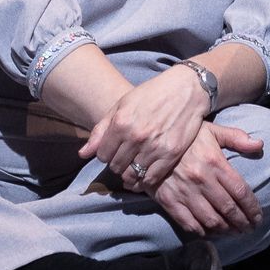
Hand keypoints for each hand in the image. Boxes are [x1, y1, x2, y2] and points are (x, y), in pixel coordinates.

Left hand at [77, 65, 207, 192]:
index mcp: (121, 122)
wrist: (187, 89)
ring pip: (132, 175)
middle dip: (118, 164)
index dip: (106, 154)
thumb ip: (101, 130)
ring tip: (135, 166)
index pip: (102, 155)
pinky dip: (145, 180)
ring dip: (131, 173)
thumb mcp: (122, 105)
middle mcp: (136, 137)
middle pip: (116, 167)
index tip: (115, 150)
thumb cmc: (152, 94)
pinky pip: (151, 179)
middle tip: (126, 157)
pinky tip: (145, 173)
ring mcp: (154, 147)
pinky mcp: (171, 154)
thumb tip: (83, 154)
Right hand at [149, 122, 266, 236]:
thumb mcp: (212, 131)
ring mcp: (185, 193)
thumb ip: (237, 138)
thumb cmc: (186, 137)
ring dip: (226, 230)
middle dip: (242, 222)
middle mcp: (202, 180)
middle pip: (228, 209)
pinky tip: (211, 233)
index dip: (252, 208)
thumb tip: (259, 145)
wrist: (150, 143)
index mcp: (215, 163)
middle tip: (249, 228)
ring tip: (234, 232)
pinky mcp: (169, 202)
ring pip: (211, 220)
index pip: (240, 191)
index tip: (258, 217)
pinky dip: (202, 232)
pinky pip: (189, 224)